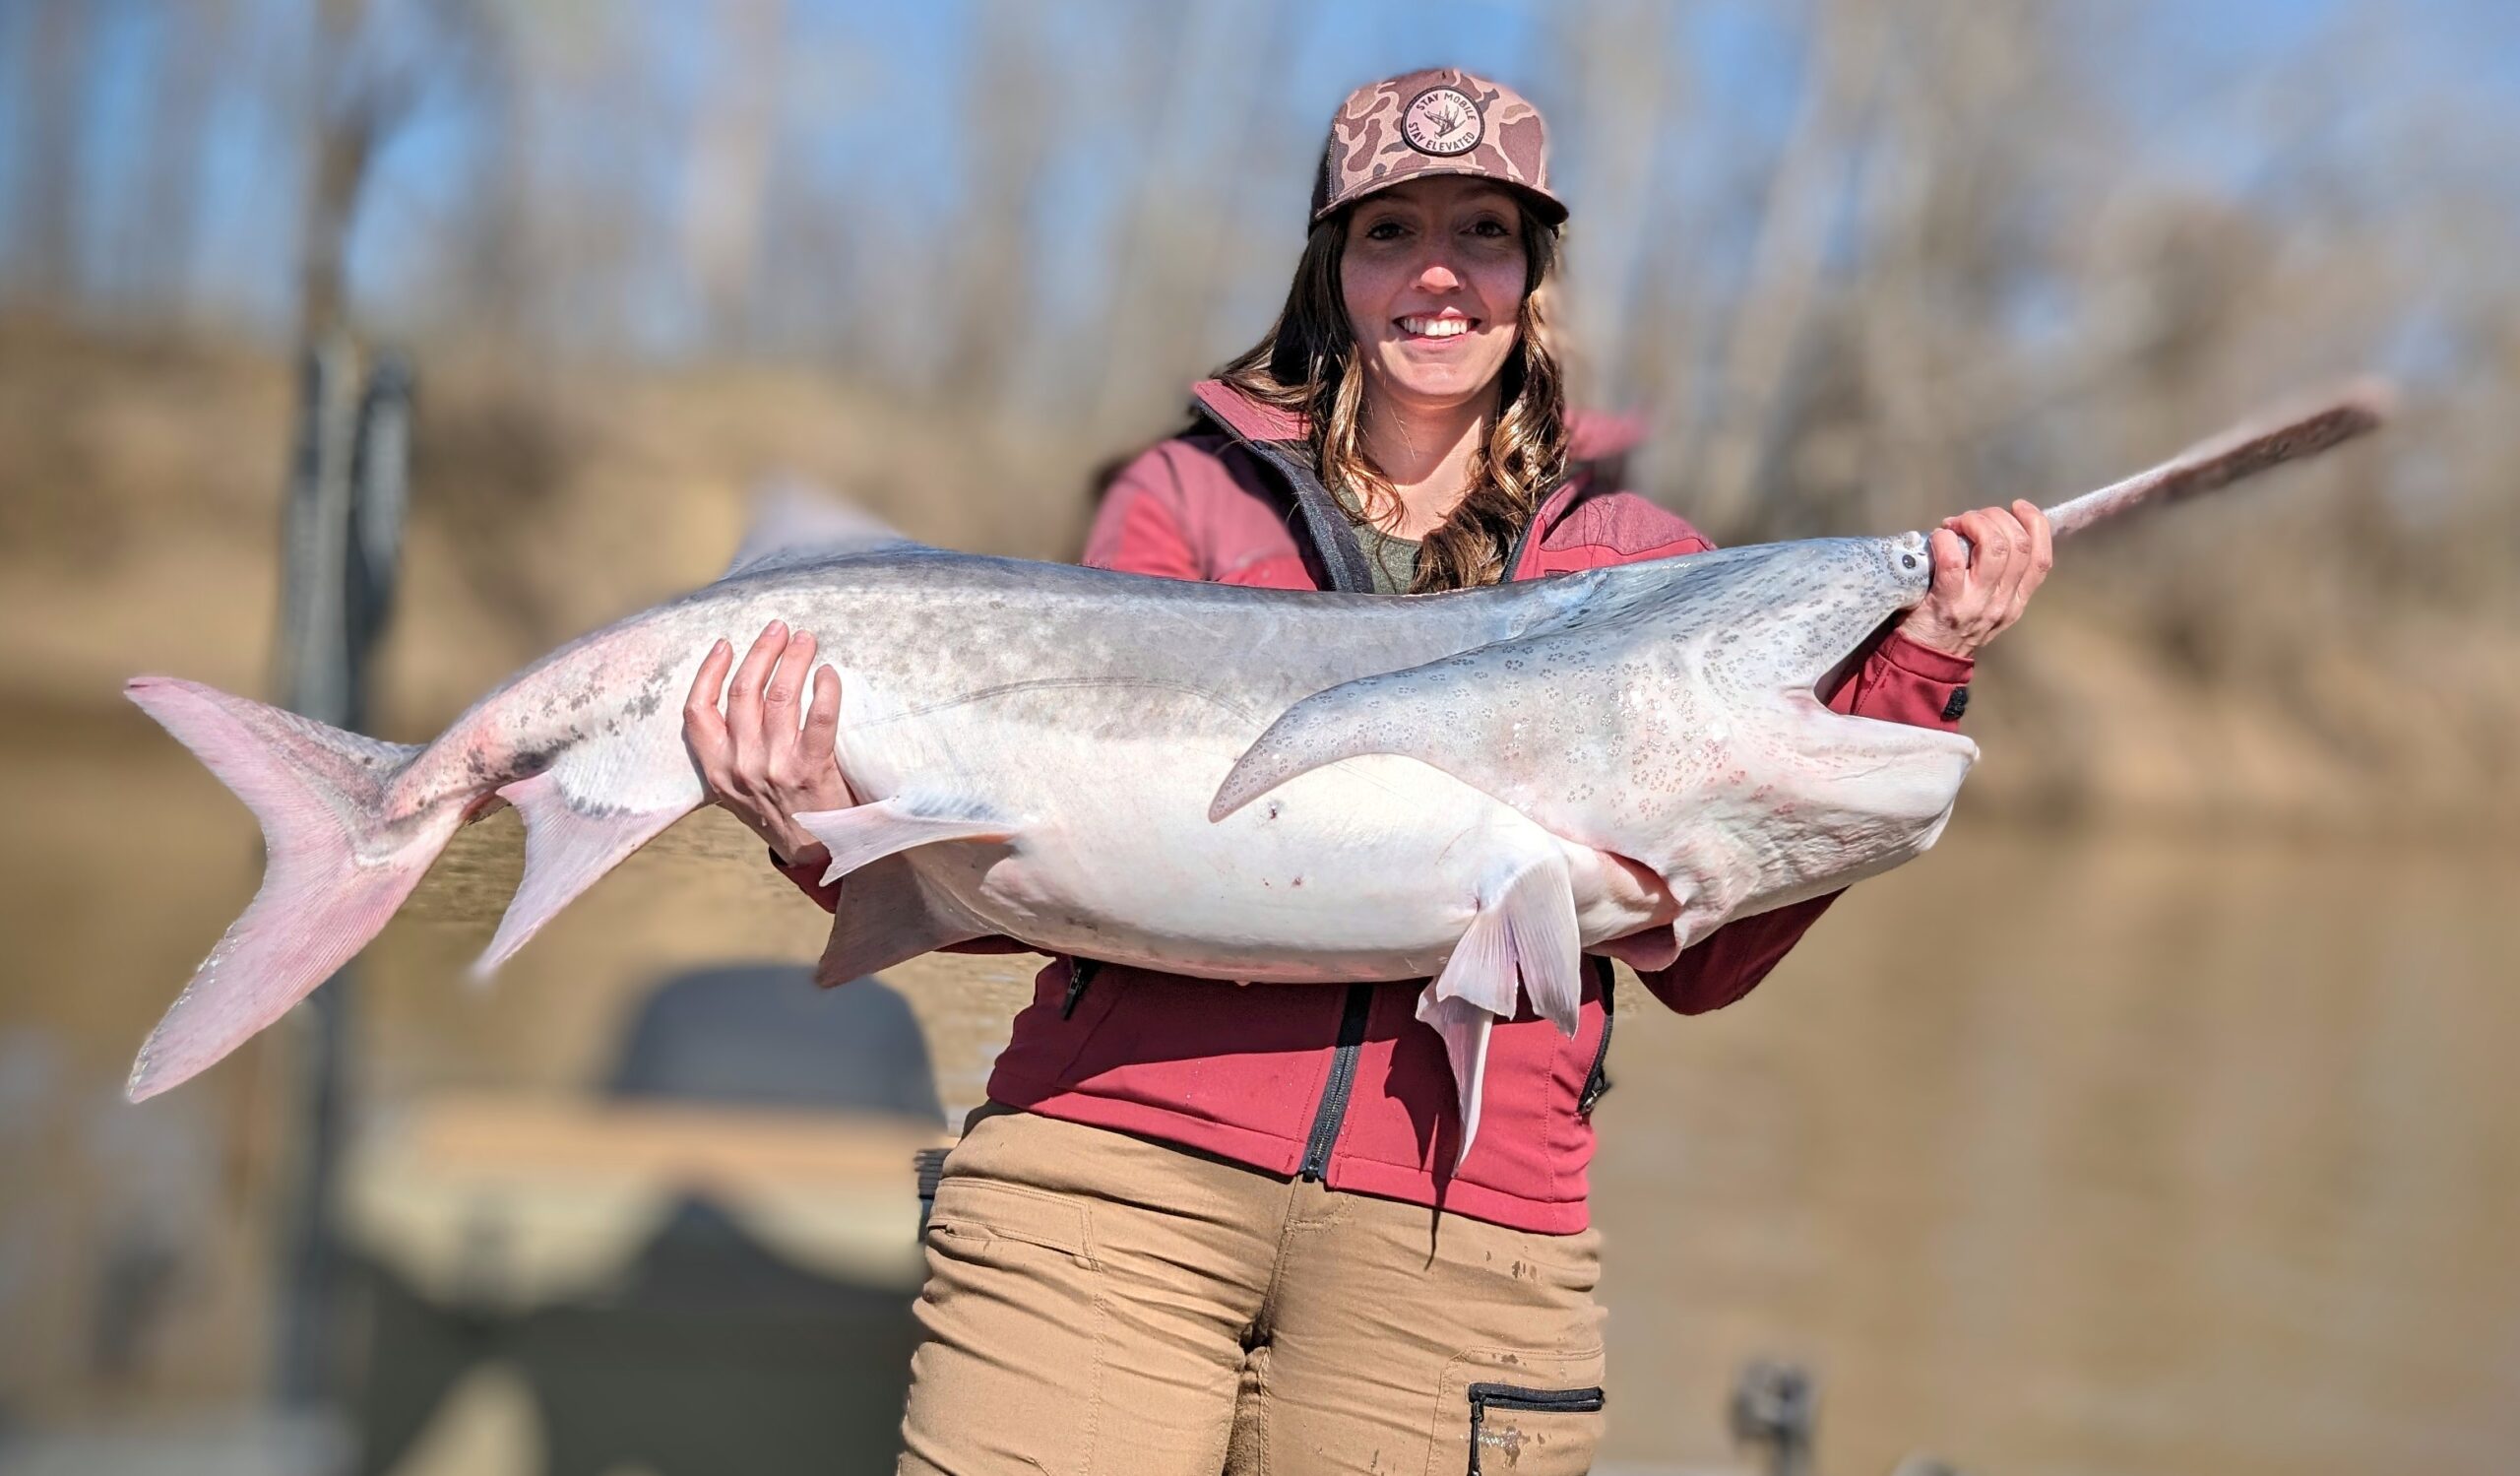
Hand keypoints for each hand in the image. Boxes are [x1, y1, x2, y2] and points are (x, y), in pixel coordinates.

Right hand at [683, 620, 852, 866]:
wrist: (817, 855)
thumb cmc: (780, 813)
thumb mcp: (737, 790)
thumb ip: (729, 751)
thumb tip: (736, 692)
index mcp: (715, 769)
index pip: (697, 711)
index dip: (708, 671)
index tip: (724, 643)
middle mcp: (740, 766)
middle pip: (743, 691)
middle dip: (761, 651)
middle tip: (779, 628)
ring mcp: (775, 768)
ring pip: (779, 696)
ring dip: (793, 659)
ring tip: (805, 639)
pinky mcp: (812, 770)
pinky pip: (819, 717)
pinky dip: (824, 688)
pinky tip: (828, 673)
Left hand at [1896, 499, 2053, 657]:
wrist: (1924, 661)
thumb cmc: (1952, 624)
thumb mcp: (1988, 605)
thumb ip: (1997, 575)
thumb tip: (1989, 529)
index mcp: (2017, 600)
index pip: (2042, 559)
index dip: (2036, 524)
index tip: (2019, 507)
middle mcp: (2003, 602)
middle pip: (2018, 545)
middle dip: (1996, 517)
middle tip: (1971, 519)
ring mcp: (1977, 603)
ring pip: (1994, 547)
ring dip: (1974, 523)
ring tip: (1956, 524)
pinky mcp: (1947, 602)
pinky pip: (1953, 560)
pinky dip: (1945, 539)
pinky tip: (1938, 537)